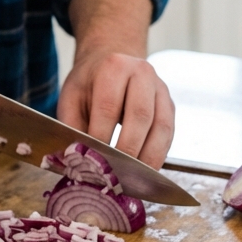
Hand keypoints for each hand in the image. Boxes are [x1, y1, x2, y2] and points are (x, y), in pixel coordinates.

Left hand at [59, 0, 174, 167]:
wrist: (110, 62)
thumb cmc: (89, 83)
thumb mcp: (71, 99)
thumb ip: (72, 128)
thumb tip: (77, 160)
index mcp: (114, 67)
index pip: (109, 107)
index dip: (101, 137)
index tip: (93, 160)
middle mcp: (142, 73)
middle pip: (140, 116)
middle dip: (128, 150)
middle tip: (115, 174)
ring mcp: (160, 89)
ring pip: (161, 127)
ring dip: (148, 157)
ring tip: (134, 179)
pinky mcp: (170, 105)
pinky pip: (169, 134)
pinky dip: (158, 155)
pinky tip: (145, 171)